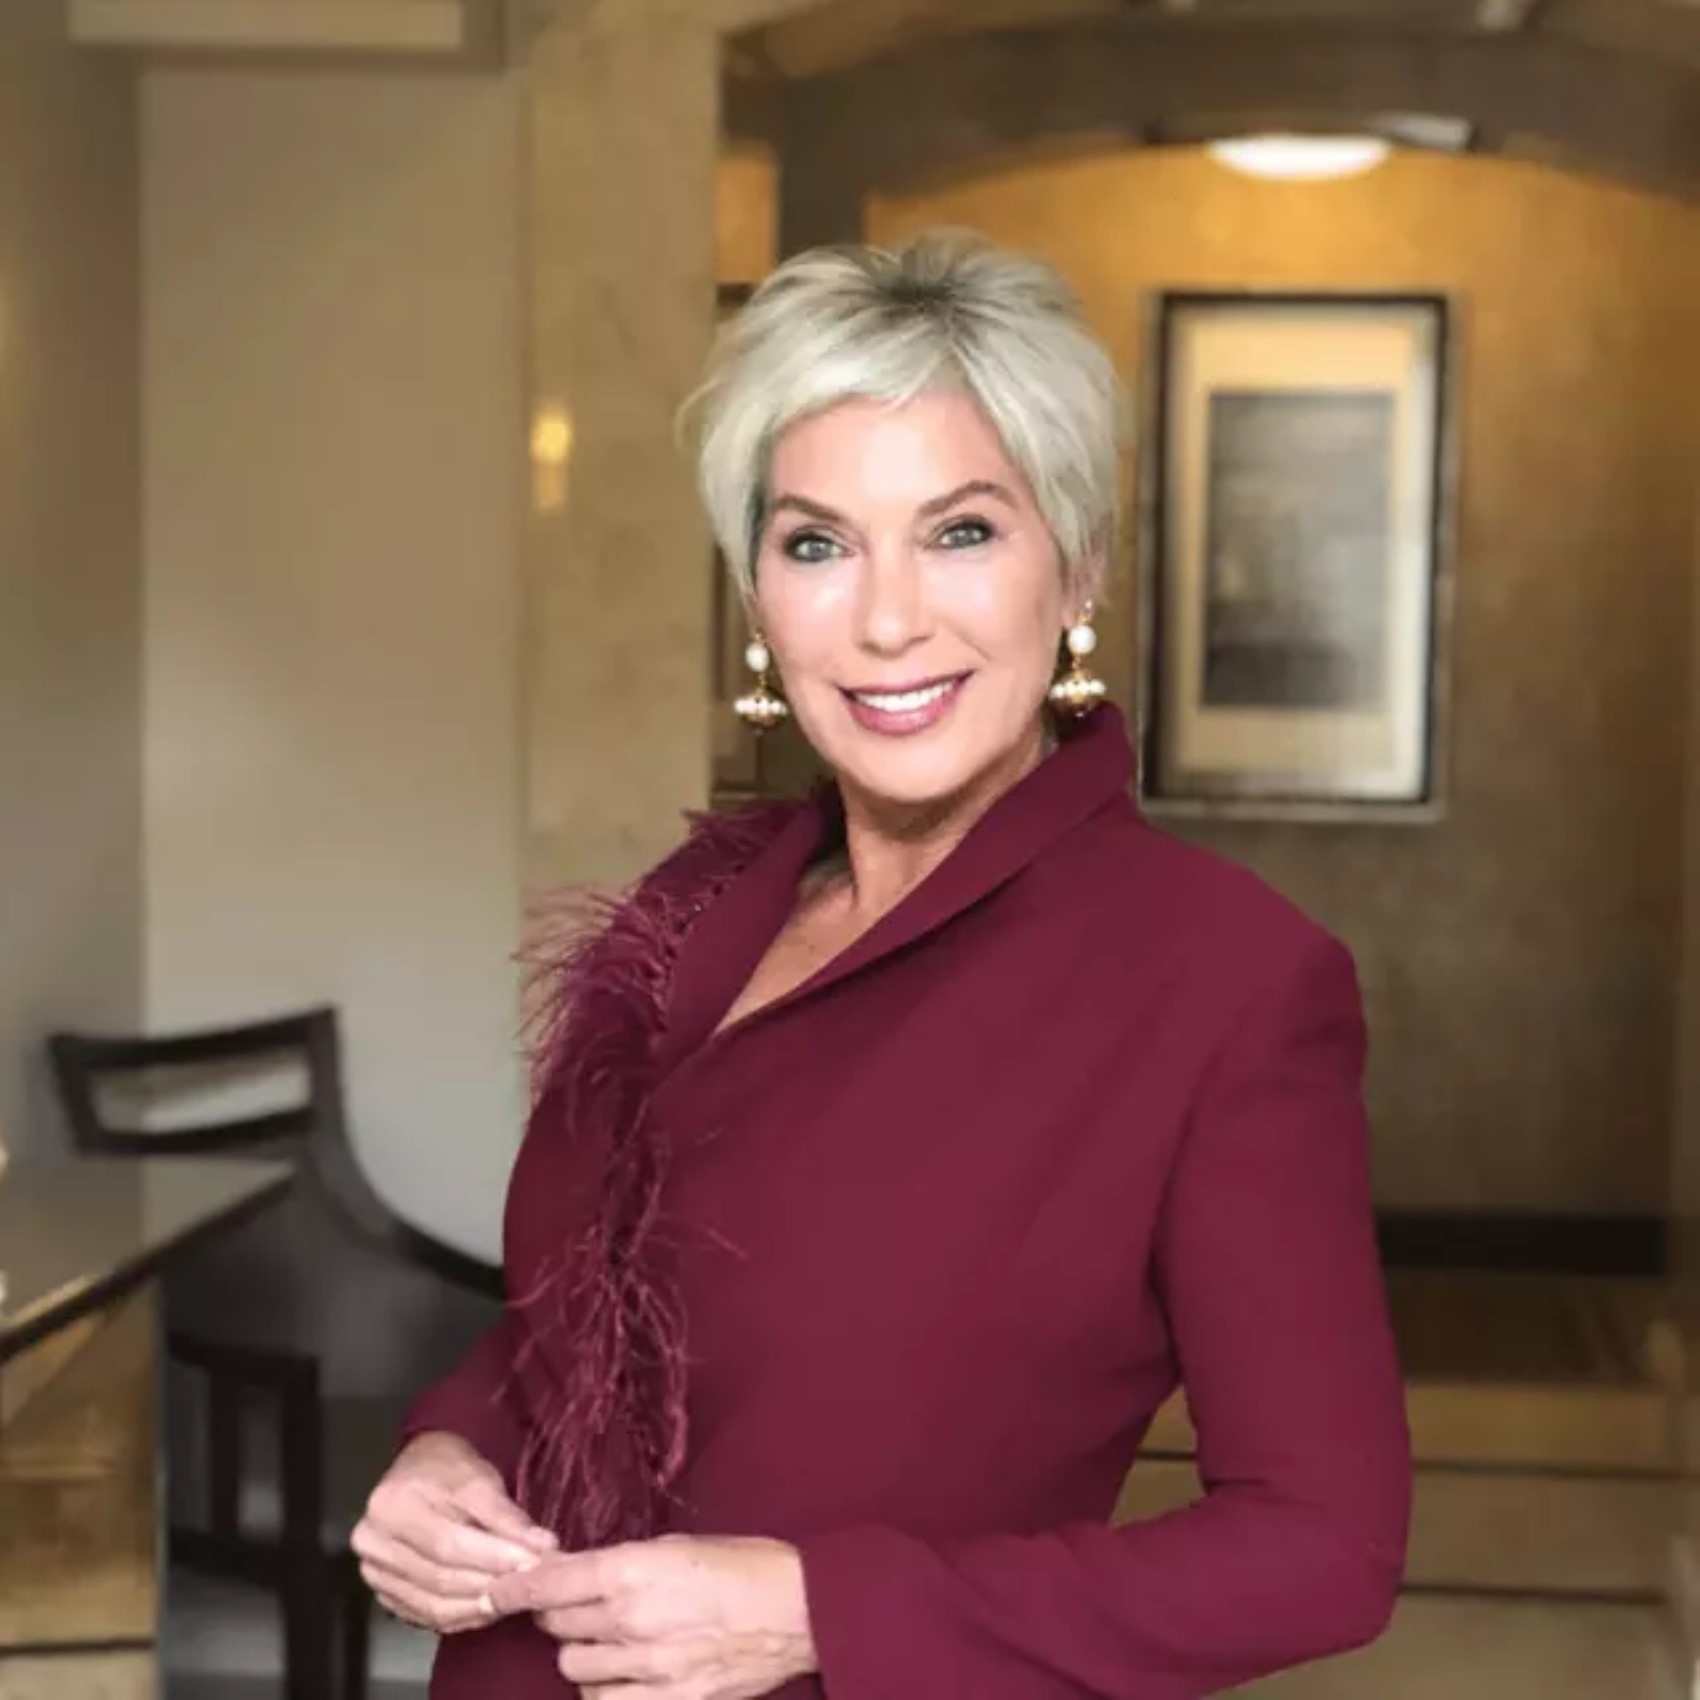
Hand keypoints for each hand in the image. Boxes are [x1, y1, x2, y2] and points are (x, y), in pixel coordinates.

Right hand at [352, 1430, 556, 1633]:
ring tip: (514, 1596)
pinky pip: (424, 1616)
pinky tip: (487, 1607)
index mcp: (392, 1504)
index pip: (449, 1543)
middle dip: (491, 1584)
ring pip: (432, 1604)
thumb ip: (507, 1516)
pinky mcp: (382, 1592)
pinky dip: (460, 1616)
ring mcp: (373, 1571)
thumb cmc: (448, 1470)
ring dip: (479, 1606)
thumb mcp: (480, 1478)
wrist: (419, 1470)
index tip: (533, 1561)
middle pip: (439, 1577)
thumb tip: (542, 1546)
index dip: (494, 1557)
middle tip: (530, 1583)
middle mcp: (372, 1541)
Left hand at [487, 1532, 816, 1697]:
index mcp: (634, 1570)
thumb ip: (623, 1564)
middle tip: (577, 1606)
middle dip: (559, 1613)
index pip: (552, 1582)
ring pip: (575, 1667)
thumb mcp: (677, 1546)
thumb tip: (579, 1575)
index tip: (498, 1590)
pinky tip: (623, 1675)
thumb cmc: (742, 1566)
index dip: (518, 1586)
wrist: (796, 1609)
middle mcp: (633, 1619)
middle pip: (558, 1625)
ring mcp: (649, 1667)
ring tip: (608, 1640)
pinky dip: (606, 1690)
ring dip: (583, 1652)